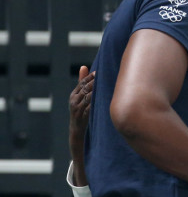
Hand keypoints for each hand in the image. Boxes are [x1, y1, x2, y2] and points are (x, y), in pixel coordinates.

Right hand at [68, 66, 93, 185]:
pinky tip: (103, 98)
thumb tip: (84, 66)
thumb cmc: (80, 111)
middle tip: (103, 76)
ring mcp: (77, 109)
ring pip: (87, 97)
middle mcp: (73, 101)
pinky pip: (89, 108)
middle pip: (84, 89)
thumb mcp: (80, 96)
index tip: (99, 71)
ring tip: (105, 85)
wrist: (76, 131)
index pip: (81, 83)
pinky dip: (95, 103)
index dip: (90, 77)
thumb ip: (82, 82)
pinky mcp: (82, 117)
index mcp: (73, 95)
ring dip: (96, 91)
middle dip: (94, 82)